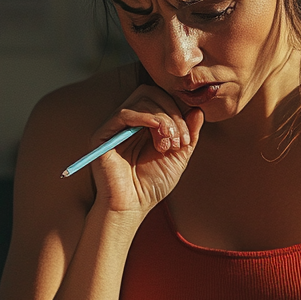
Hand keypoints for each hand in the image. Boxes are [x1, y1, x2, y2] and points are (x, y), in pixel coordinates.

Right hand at [88, 85, 203, 215]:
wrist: (132, 206)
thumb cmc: (152, 185)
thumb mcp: (178, 157)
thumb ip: (189, 133)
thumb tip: (197, 110)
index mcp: (144, 123)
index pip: (161, 98)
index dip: (178, 109)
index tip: (188, 135)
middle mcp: (129, 121)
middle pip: (151, 93)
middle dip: (172, 112)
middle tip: (180, 139)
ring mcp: (115, 126)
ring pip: (141, 100)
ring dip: (163, 118)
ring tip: (169, 143)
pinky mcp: (103, 134)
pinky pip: (125, 113)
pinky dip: (146, 118)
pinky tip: (158, 133)